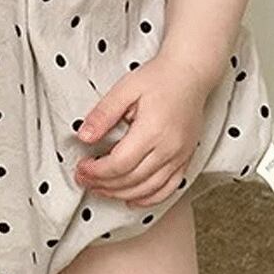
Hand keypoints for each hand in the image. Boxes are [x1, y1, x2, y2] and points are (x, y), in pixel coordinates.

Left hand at [73, 53, 212, 207]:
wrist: (191, 73)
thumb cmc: (159, 77)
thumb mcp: (125, 88)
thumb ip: (103, 114)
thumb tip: (83, 137)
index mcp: (152, 130)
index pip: (119, 164)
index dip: (96, 171)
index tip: (81, 168)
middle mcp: (169, 148)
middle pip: (131, 180)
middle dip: (103, 184)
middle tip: (84, 180)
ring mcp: (180, 156)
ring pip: (148, 189)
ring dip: (121, 194)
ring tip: (101, 189)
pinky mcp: (186, 158)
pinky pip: (169, 188)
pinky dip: (149, 199)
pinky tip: (133, 200)